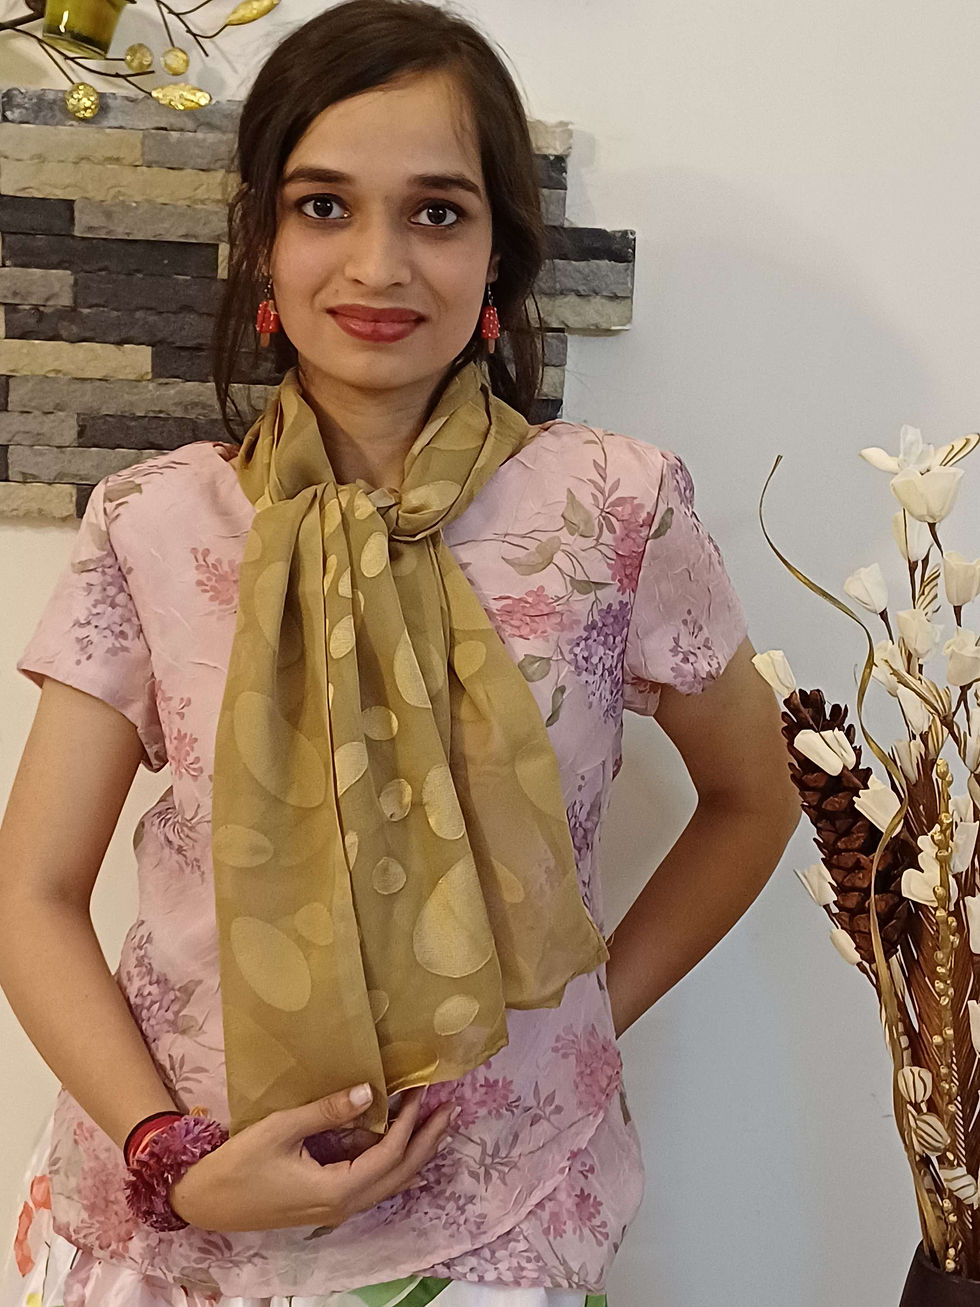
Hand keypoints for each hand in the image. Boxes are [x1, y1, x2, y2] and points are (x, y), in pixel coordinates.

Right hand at [168, 1084, 452, 1231]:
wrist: (204, 1202)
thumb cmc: (239, 1164)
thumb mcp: (282, 1129)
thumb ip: (328, 1111)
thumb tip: (372, 1091)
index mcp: (337, 1189)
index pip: (389, 1154)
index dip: (410, 1122)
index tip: (424, 1091)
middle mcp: (344, 1205)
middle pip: (399, 1174)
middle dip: (427, 1141)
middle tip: (450, 1109)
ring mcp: (335, 1209)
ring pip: (389, 1183)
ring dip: (415, 1153)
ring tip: (435, 1124)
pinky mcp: (325, 1205)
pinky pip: (373, 1185)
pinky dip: (393, 1164)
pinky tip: (399, 1146)